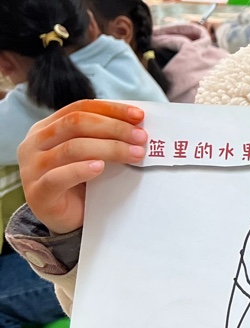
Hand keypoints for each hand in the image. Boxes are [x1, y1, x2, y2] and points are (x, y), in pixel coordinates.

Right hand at [18, 100, 146, 234]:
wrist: (66, 219)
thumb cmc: (81, 182)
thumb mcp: (89, 154)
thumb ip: (102, 137)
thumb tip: (138, 125)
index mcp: (46, 128)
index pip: (80, 108)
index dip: (111, 110)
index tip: (139, 116)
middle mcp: (34, 143)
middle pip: (76, 123)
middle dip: (114, 128)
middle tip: (141, 137)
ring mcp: (31, 168)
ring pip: (72, 148)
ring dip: (109, 149)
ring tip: (135, 154)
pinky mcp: (37, 193)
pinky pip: (58, 177)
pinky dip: (81, 170)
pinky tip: (100, 167)